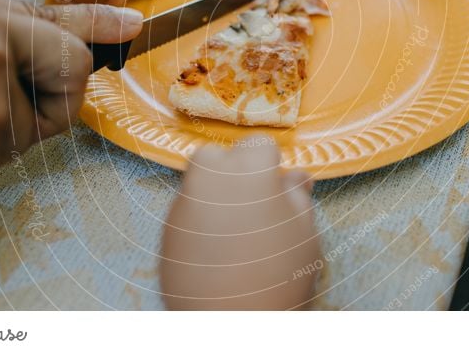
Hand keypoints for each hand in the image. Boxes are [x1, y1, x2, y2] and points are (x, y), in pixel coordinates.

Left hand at [160, 137, 319, 309]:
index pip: (258, 143)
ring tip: (234, 231)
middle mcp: (208, 177)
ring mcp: (181, 203)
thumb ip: (297, 197)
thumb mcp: (304, 233)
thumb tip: (294, 177)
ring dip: (214, 195)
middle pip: (218, 157)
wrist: (231, 325)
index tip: (275, 188)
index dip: (270, 164)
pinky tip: (215, 248)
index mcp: (246, 169)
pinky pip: (185, 211)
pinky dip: (198, 219)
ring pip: (198, 183)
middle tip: (253, 206)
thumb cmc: (278, 275)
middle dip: (233, 172)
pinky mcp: (164, 230)